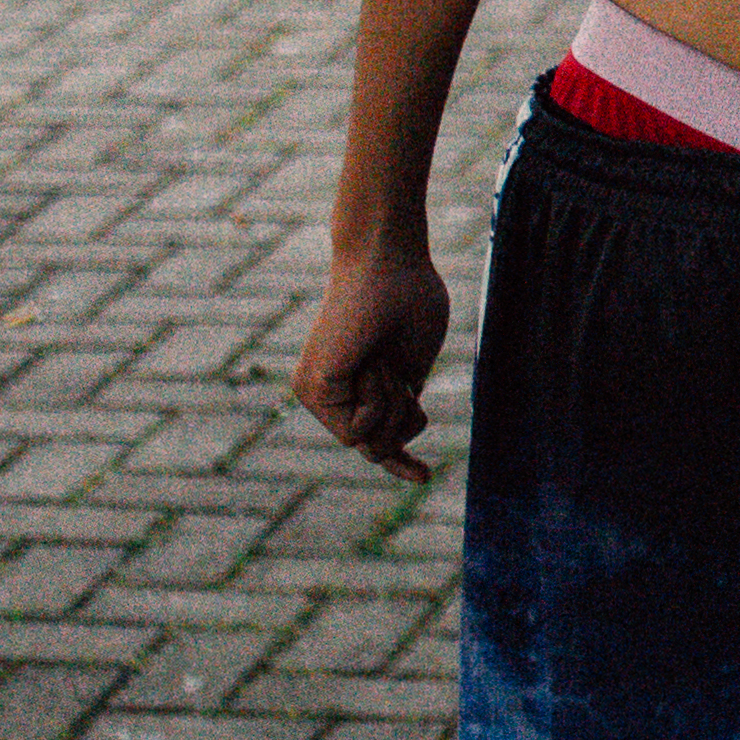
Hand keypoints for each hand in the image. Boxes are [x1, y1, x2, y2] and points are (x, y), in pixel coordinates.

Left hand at [292, 247, 451, 480]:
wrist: (389, 261)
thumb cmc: (409, 300)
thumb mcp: (412, 367)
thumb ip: (400, 407)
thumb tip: (385, 449)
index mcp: (352, 386)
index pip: (373, 439)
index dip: (400, 460)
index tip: (424, 478)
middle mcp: (326, 394)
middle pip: (379, 447)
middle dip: (402, 416)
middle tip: (395, 371)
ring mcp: (315, 394)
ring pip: (370, 442)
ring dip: (392, 405)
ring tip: (382, 361)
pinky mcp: (314, 389)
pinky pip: (358, 428)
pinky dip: (379, 399)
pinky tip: (372, 366)